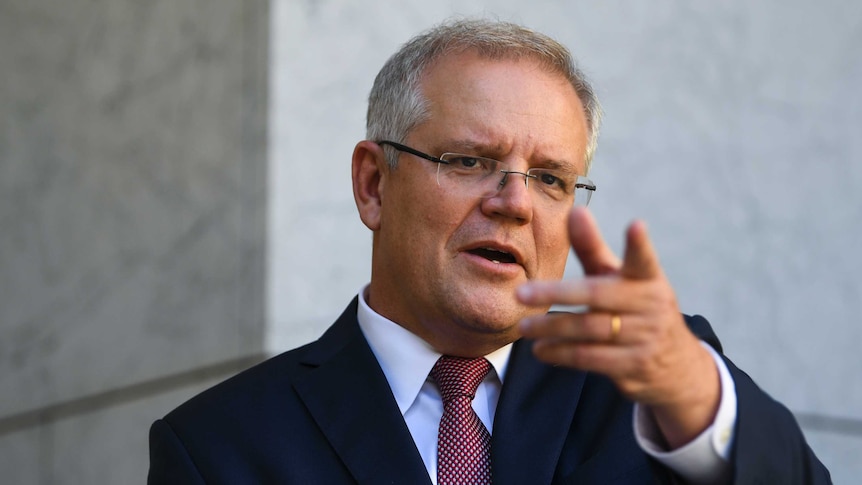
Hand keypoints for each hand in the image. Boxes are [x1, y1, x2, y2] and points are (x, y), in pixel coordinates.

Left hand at [516, 207, 719, 447]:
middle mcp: (650, 305)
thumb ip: (593, 248)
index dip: (639, 244)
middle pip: (597, 295)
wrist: (677, 366)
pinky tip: (540, 349)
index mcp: (647, 279)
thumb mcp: (620, 277)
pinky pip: (590, 358)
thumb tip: (574, 210)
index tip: (636, 225)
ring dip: (551, 328)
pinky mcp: (634, 365)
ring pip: (588, 329)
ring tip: (523, 326)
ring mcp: (644, 337)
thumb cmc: (637, 307)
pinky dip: (561, 353)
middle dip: (556, 293)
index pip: (644, 259)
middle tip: (521, 292)